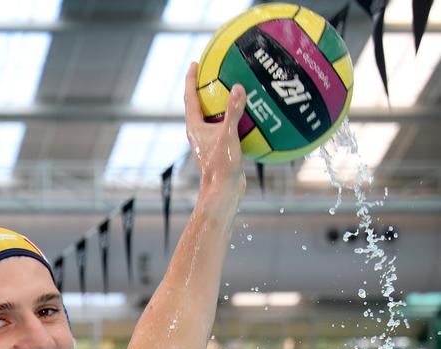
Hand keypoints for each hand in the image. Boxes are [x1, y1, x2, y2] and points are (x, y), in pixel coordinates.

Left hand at [184, 62, 245, 195]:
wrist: (223, 192)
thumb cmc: (220, 166)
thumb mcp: (228, 135)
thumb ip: (233, 111)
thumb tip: (239, 88)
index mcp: (195, 127)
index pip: (190, 97)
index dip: (191, 79)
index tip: (195, 63)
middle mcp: (199, 133)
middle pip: (199, 105)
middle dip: (204, 88)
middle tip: (212, 71)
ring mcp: (209, 142)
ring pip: (213, 117)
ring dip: (221, 104)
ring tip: (232, 89)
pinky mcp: (220, 150)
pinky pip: (227, 128)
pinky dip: (236, 119)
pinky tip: (251, 115)